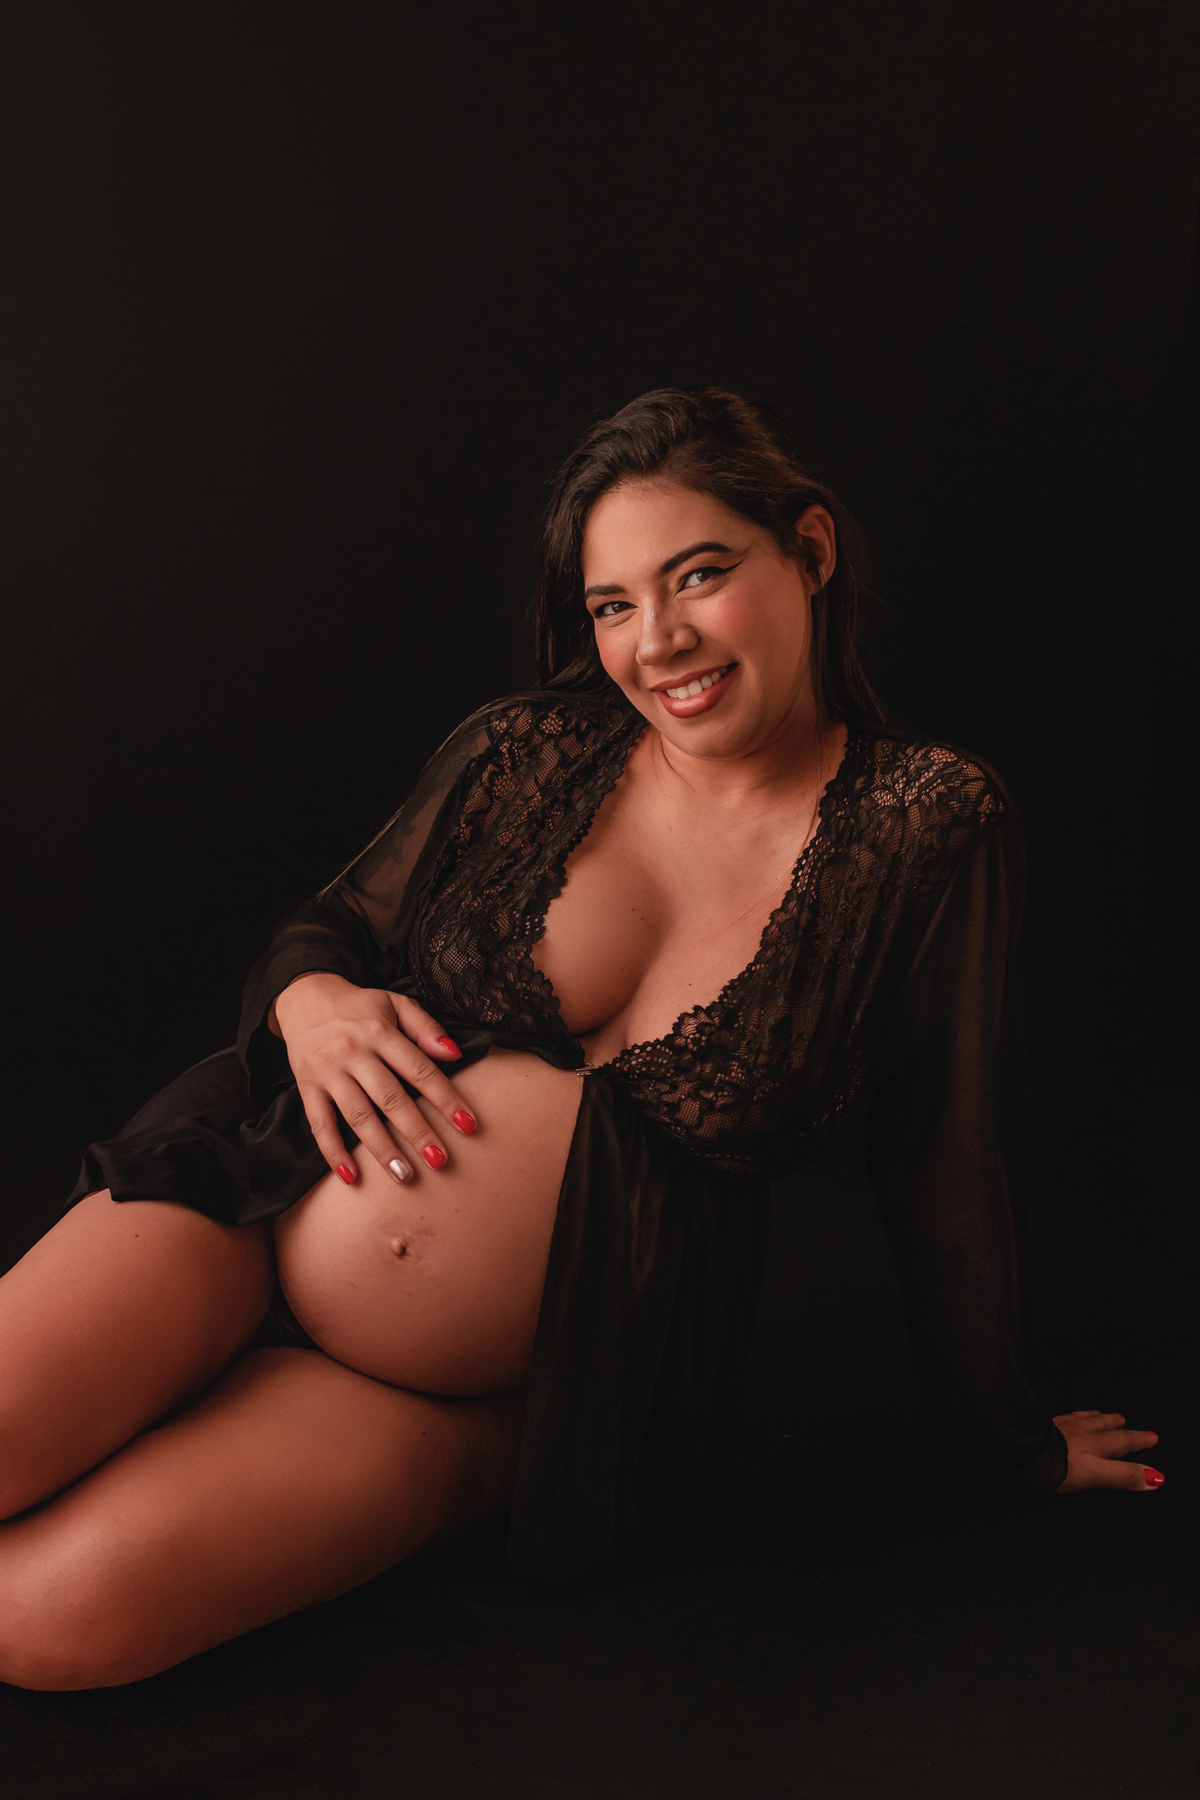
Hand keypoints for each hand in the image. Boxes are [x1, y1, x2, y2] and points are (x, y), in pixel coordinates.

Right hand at [273, 972, 475, 1182]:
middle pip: (390, 1098)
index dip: (445, 1098)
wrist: (304, 998)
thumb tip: (454, 1053)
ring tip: (404, 1175)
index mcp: (381, 1033)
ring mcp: (329, 1072)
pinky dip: (333, 1152)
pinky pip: (320, 1124)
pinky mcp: (307, 1088)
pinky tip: (350, 1177)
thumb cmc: (360, 1007)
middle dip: (417, 1131)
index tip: (467, 1124)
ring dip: (381, 1148)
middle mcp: (354, 1053)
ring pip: (358, 1115)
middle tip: (440, 1160)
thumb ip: (426, 1027)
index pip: (419, 1069)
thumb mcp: (395, 1004)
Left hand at [1053, 1411, 1163, 1493]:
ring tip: (1108, 1416)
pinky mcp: (1045, 1424)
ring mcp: (1062, 1427)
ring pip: (1087, 1419)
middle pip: (1106, 1429)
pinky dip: (1078, 1415)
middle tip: (1131, 1424)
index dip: (1138, 1443)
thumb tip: (1154, 1477)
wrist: (1021, 1450)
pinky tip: (1074, 1415)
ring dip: (1101, 1418)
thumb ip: (1122, 1476)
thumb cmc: (1058, 1468)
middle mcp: (1082, 1433)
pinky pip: (1068, 1416)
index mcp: (1095, 1447)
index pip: (1122, 1444)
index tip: (1152, 1438)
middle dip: (1122, 1429)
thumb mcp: (1094, 1476)